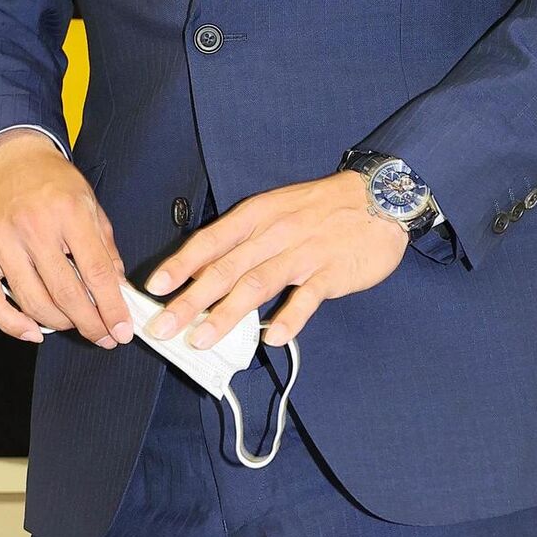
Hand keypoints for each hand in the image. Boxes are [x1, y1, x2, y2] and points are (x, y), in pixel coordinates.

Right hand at [0, 130, 133, 347]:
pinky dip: (13, 326)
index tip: (122, 328)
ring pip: (33, 302)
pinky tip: (34, 332)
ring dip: (59, 324)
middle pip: (65, 293)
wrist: (8, 159)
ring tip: (75, 325)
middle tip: (104, 336)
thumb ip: (105, 247)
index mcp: (68, 211)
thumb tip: (118, 291)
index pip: (96, 272)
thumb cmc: (51, 181)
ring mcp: (1, 241)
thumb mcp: (89, 203)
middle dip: (90, 324)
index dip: (112, 307)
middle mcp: (33, 227)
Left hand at [142, 169, 408, 349]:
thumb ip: (245, 242)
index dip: (182, 264)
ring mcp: (303, 253)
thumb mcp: (277, 211)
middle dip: (190, 300)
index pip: (211, 240)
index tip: (155, 287)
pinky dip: (289, 318)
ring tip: (202, 339)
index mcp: (257, 216)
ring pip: (257, 284)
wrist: (380, 197)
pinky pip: (307, 297)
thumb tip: (206, 273)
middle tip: (164, 327)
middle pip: (226, 269)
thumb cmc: (321, 208)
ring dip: (226, 314)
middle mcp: (274, 233)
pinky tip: (272, 338)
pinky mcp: (331, 272)